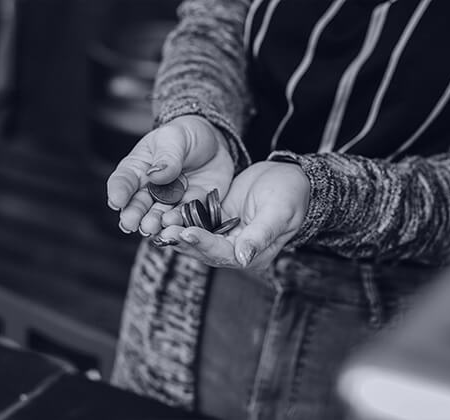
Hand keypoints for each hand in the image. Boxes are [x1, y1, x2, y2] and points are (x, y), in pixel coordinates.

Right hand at [106, 115, 233, 235]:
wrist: (215, 144)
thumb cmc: (186, 136)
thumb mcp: (175, 137)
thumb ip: (166, 156)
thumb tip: (155, 174)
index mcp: (138, 168)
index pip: (123, 180)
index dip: (118, 191)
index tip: (116, 201)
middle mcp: (149, 189)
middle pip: (137, 205)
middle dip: (133, 214)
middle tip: (131, 223)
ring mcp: (169, 202)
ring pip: (157, 216)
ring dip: (153, 223)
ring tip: (152, 226)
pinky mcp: (190, 208)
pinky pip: (183, 218)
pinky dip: (179, 224)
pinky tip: (176, 226)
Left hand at [156, 161, 309, 271]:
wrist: (290, 179)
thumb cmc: (291, 195)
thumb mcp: (278, 213)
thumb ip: (260, 235)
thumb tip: (243, 258)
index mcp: (252, 255)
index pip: (223, 253)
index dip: (204, 244)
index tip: (187, 233)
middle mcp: (235, 250)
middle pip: (204, 249)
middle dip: (183, 240)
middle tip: (164, 230)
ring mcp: (224, 236)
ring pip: (196, 238)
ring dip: (177, 232)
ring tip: (158, 223)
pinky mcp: (216, 221)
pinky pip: (195, 222)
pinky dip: (180, 219)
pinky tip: (163, 213)